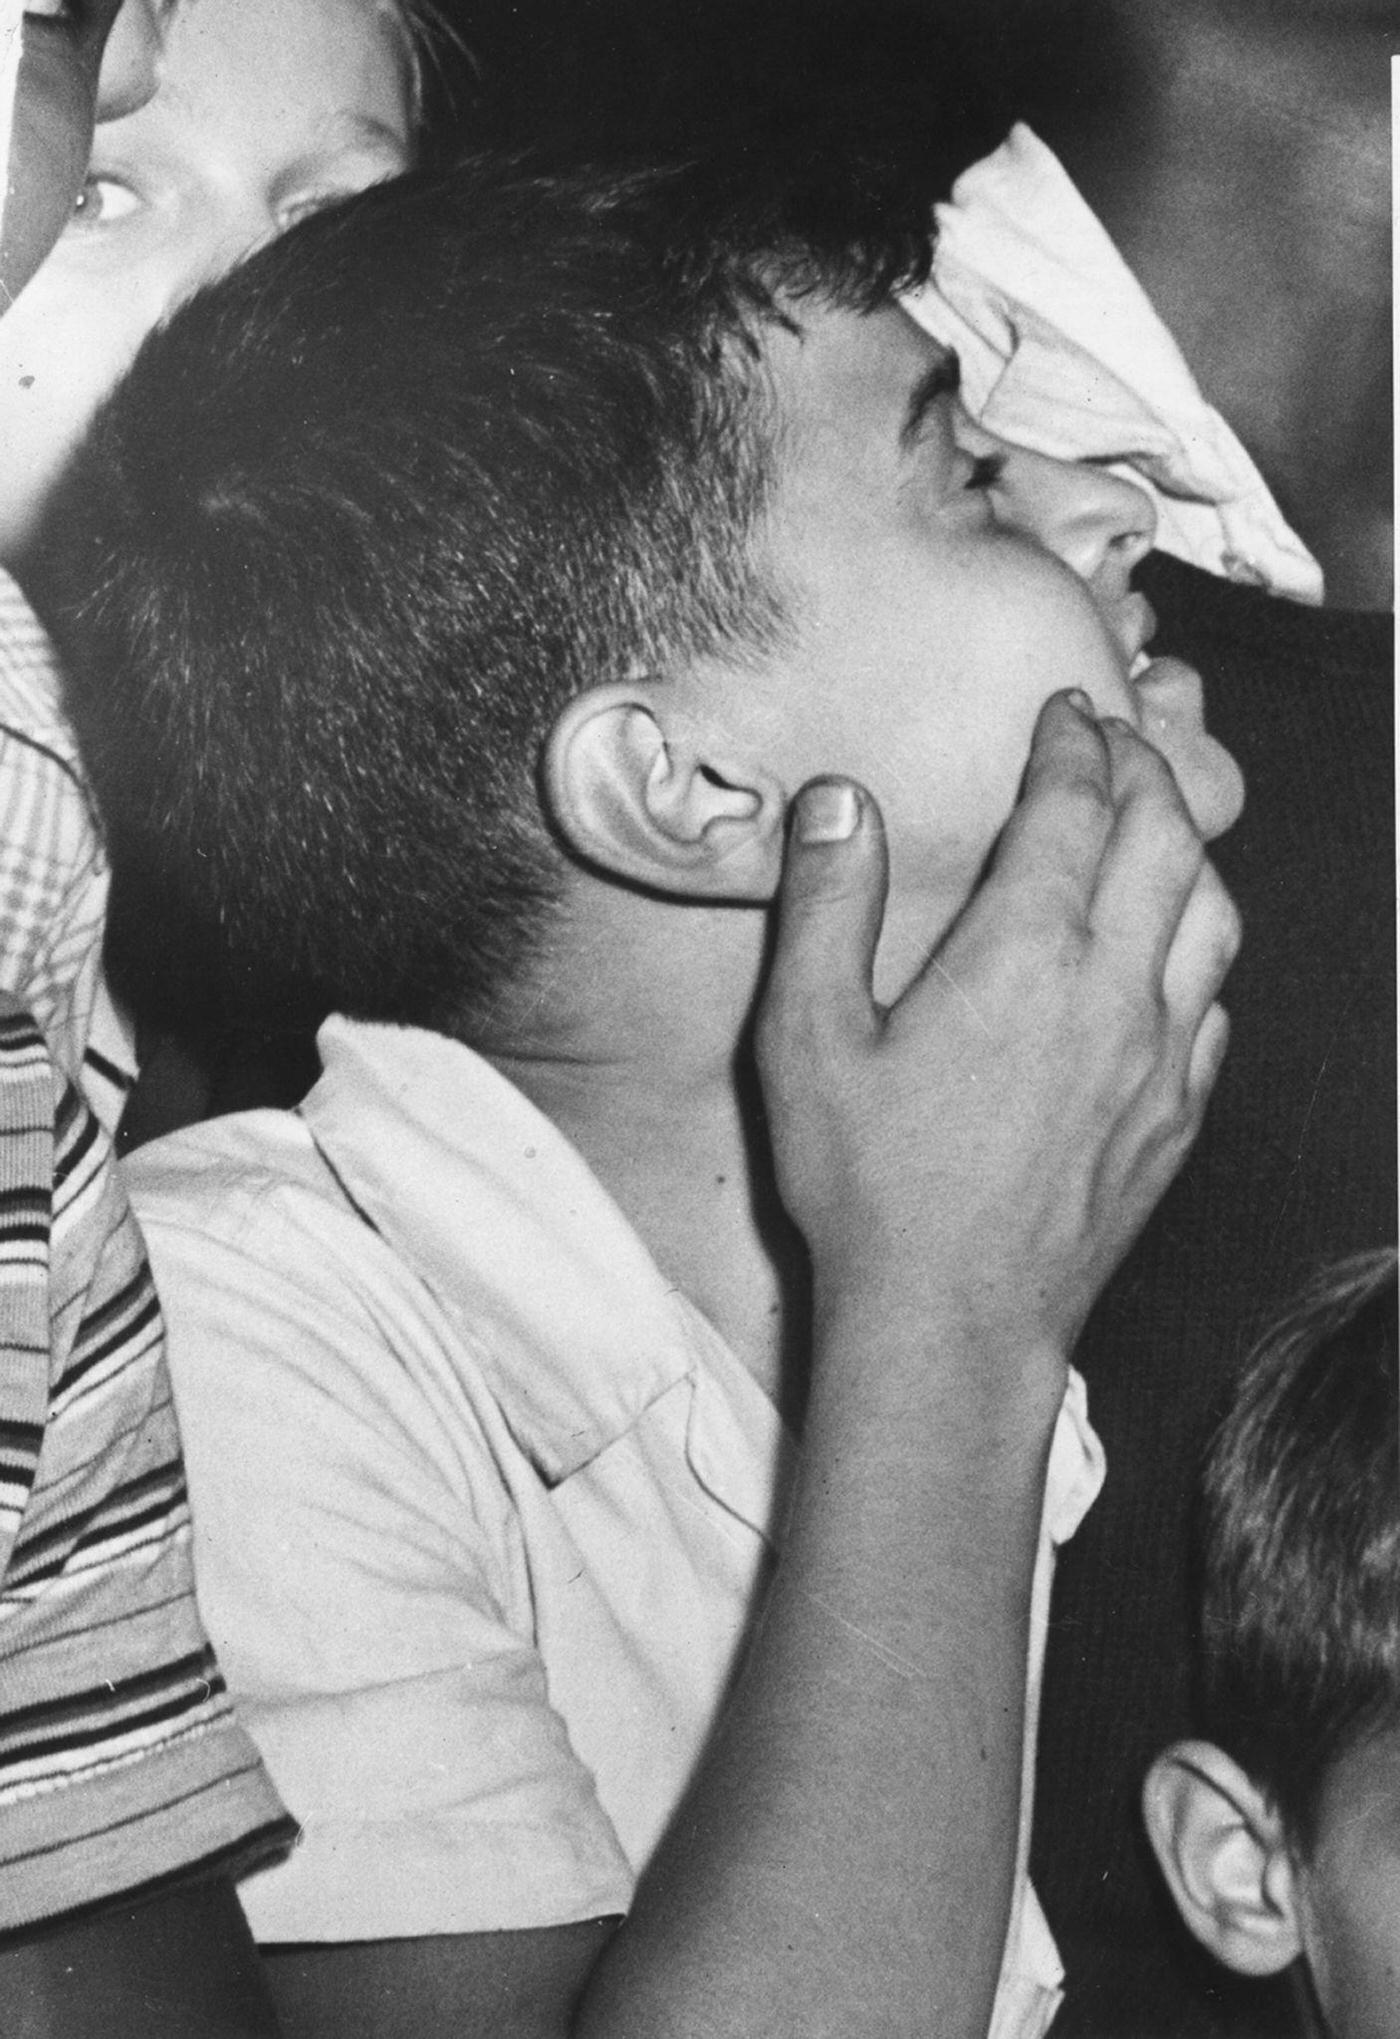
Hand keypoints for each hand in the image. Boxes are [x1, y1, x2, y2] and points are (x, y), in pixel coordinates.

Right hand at [756, 691, 1239, 1366]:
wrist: (953, 1322)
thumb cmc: (871, 1186)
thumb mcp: (808, 1039)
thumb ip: (826, 906)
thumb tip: (837, 800)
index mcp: (1024, 954)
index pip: (1074, 807)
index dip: (1072, 743)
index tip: (1065, 711)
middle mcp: (1113, 989)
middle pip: (1165, 839)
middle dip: (1144, 772)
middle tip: (1115, 744)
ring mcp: (1160, 1057)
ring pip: (1213, 914)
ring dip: (1189, 852)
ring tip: (1155, 831)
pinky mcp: (1177, 1118)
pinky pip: (1215, 1004)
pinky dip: (1198, 952)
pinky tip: (1167, 960)